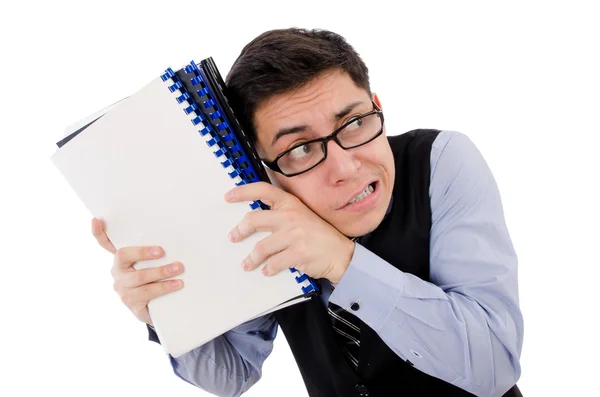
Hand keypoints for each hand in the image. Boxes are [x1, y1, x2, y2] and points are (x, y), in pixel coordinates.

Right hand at [91, 218, 183, 324]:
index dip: (99, 233)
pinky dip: (164, 288)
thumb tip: (171, 237)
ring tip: (178, 268)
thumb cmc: (156, 279)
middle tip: (162, 250)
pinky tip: (176, 284)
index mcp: (121, 260)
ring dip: (161, 271)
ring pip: (139, 277)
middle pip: (123, 256)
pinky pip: (147, 294)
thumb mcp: (152, 264)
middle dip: (143, 252)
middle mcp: (118, 273)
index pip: (106, 244)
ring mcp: (123, 289)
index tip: (96, 220)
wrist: (159, 307)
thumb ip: (154, 252)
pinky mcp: (133, 304)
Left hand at [225, 182, 354, 283]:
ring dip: (251, 259)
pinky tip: (267, 271)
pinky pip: (273, 263)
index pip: (263, 190)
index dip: (243, 192)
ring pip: (261, 248)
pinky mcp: (297, 254)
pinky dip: (268, 269)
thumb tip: (254, 219)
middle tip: (233, 237)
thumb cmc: (319, 235)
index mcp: (291, 203)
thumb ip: (282, 213)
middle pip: (254, 220)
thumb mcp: (302, 215)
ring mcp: (294, 236)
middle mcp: (291, 216)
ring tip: (247, 264)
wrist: (340, 254)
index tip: (228, 196)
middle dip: (240, 231)